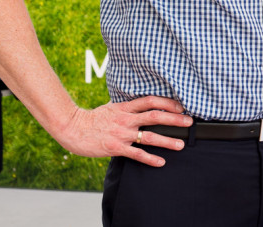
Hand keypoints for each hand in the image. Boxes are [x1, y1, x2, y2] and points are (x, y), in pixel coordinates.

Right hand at [55, 96, 191, 167]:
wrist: (72, 128)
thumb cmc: (93, 118)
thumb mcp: (112, 106)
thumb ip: (128, 106)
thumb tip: (143, 104)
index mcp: (125, 107)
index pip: (151, 101)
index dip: (167, 102)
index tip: (181, 105)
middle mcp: (126, 119)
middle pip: (155, 116)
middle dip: (174, 119)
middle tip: (189, 121)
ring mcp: (121, 133)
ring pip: (149, 136)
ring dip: (167, 140)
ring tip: (181, 144)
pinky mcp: (116, 147)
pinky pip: (136, 154)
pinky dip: (150, 158)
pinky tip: (161, 162)